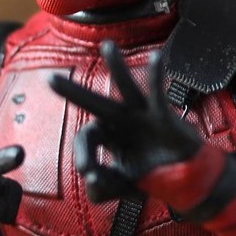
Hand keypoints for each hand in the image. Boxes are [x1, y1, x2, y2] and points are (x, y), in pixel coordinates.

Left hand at [50, 42, 201, 202]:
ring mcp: (142, 115)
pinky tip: (155, 57)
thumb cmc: (150, 177)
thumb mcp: (120, 187)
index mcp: (108, 135)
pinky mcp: (163, 116)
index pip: (87, 138)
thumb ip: (101, 189)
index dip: (84, 154)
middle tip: (50, 80)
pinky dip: (156, 76)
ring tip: (107, 46)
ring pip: (126, 86)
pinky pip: (158, 94)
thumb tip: (91, 178)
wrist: (185, 181)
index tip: (90, 173)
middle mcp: (121, 120)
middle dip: (72, 93)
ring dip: (117, 66)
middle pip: (94, 103)